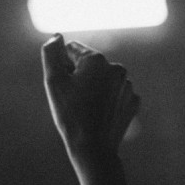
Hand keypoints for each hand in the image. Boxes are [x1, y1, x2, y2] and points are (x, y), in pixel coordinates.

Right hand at [41, 35, 139, 160]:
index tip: (64, 87)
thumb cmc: (70, 113)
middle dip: (78, 76)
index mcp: (97, 60)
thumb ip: (51, 53)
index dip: (62, 68)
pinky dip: (105, 100)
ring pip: (102, 79)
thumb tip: (56, 36)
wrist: (93, 148)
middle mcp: (117, 68)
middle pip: (88, 64)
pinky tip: (98, 115)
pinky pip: (114, 94)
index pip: (72, 50)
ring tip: (85, 110)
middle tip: (72, 100)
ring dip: (92, 88)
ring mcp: (128, 86)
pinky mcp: (133, 101)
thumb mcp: (53, 81)